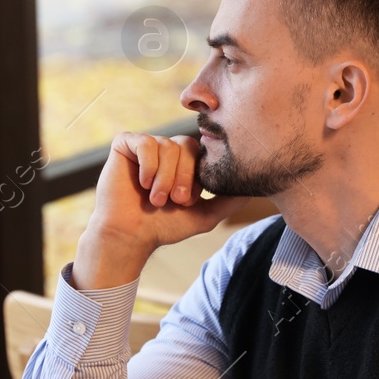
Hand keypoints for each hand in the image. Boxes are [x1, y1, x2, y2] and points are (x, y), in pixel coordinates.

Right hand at [74, 132, 247, 289]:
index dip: (196, 176)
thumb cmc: (164, 227)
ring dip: (164, 177)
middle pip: (186, 145)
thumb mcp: (205, 215)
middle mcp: (166, 151)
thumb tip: (253, 188)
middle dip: (182, 177)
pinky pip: (144, 142)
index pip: (201, 152)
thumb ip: (229, 201)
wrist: (129, 236)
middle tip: (173, 200)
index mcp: (184, 162)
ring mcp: (146, 146)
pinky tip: (142, 184)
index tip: (187, 201)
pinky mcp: (125, 146)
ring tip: (155, 199)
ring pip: (166, 145)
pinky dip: (147, 166)